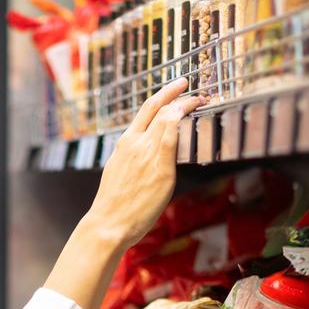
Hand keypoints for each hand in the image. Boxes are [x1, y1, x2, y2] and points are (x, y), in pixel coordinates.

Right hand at [42, 79, 205, 308]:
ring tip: (200, 99)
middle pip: (157, 108)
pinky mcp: (161, 168)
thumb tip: (145, 157)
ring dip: (186, 104)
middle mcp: (135, 144)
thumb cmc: (114, 207)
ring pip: (167, 118)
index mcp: (124, 144)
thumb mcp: (119, 174)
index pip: (145, 111)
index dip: (162, 96)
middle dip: (175, 92)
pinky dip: (182, 119)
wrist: (108, 224)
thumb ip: (132, 159)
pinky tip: (194, 113)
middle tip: (188, 84)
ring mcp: (148, 154)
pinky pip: (172, 136)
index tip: (174, 89)